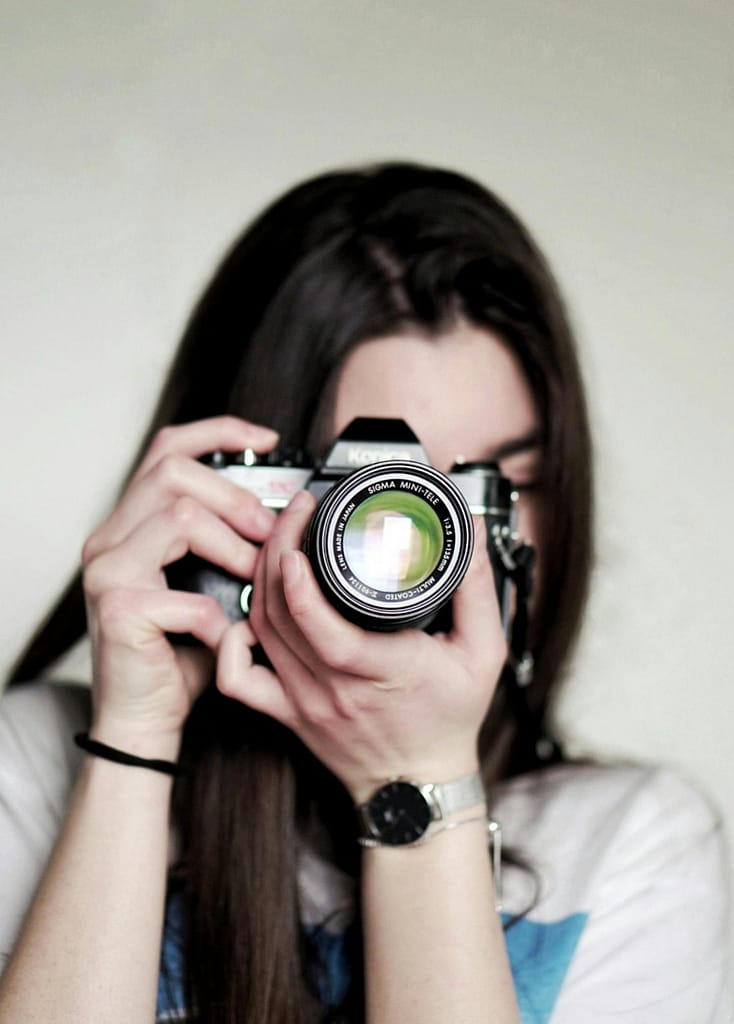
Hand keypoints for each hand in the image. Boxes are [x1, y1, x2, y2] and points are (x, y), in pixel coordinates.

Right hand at [81, 416, 279, 752]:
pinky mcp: (118, 609)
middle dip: (235, 495)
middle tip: (269, 531)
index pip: (167, 450)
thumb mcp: (208, 583)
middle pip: (173, 471)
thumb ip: (225, 542)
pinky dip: (219, 616)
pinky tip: (227, 635)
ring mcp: (107, 571)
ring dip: (233, 545)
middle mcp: (108, 539)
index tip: (267, 441)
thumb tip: (283, 511)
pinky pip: (186, 592)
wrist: (145, 718)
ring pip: (179, 515)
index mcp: (129, 525)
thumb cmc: (181, 651)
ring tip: (254, 579)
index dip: (218, 432)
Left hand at [217, 491, 506, 799]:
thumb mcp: (482, 653)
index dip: (301, 588)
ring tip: (279, 540)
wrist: (418, 786)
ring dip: (260, 580)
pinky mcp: (286, 711)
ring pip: (262, 632)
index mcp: (382, 671)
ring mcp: (304, 701)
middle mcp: (334, 688)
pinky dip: (230, 643)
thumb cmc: (448, 720)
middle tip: (295, 513)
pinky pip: (240, 679)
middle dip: (277, 554)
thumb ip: (479, 590)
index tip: (297, 546)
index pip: (326, 633)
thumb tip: (472, 535)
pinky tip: (244, 613)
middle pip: (282, 617)